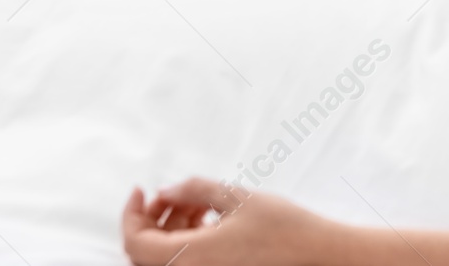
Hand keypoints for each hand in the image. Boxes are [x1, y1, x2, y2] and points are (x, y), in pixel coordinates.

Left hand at [120, 179, 338, 265]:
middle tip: (173, 193)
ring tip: (198, 202)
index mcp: (190, 257)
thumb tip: (165, 190)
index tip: (141, 189)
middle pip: (146, 251)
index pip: (135, 242)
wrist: (317, 255)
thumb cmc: (283, 227)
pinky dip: (187, 240)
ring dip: (172, 227)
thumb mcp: (237, 197)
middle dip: (153, 218)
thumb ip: (195, 189)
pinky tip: (210, 220)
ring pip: (166, 256)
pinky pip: (186, 261)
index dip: (130, 213)